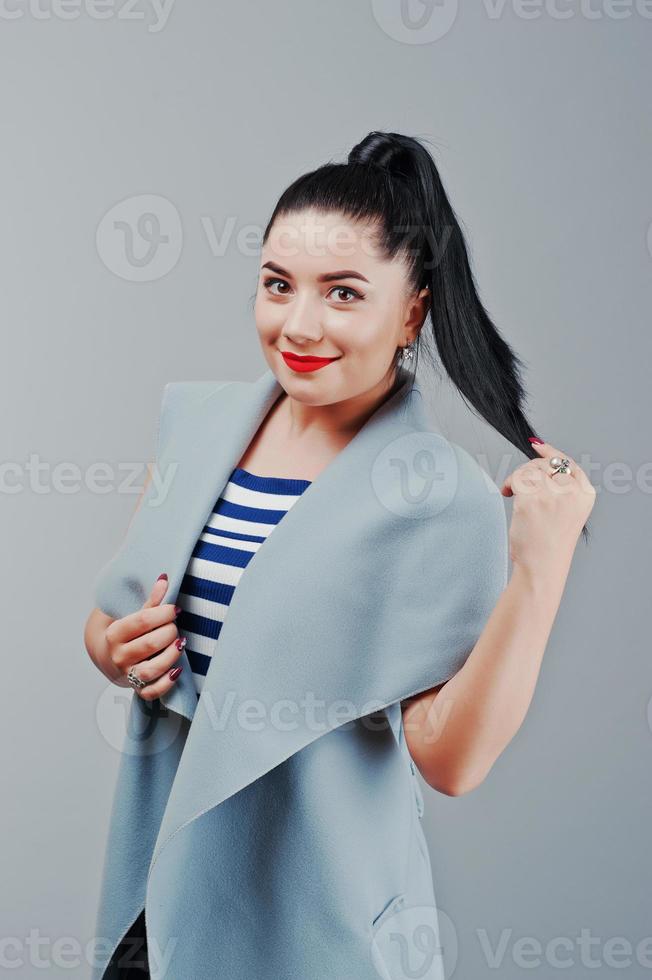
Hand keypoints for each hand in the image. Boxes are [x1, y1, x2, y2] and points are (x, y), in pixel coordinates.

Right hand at [104, 576, 185, 699]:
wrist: (107, 655)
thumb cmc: (126, 631)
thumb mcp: (133, 614)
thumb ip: (151, 601)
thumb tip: (165, 579)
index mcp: (115, 633)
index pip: (142, 621)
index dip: (163, 613)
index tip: (176, 609)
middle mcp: (119, 656)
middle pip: (149, 644)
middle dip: (169, 632)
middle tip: (175, 626)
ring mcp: (127, 674)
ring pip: (150, 670)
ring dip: (170, 656)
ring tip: (181, 644)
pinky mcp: (137, 689)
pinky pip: (152, 692)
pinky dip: (166, 683)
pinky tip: (178, 670)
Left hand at [500, 440, 595, 575]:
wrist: (543, 566)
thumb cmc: (550, 543)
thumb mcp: (567, 512)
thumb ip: (560, 488)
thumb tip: (540, 457)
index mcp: (585, 495)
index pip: (569, 464)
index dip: (551, 452)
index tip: (537, 447)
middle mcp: (572, 492)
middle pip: (546, 464)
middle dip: (528, 470)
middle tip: (518, 485)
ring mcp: (552, 495)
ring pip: (530, 469)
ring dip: (517, 477)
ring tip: (513, 492)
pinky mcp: (532, 500)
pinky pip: (518, 479)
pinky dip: (509, 484)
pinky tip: (508, 494)